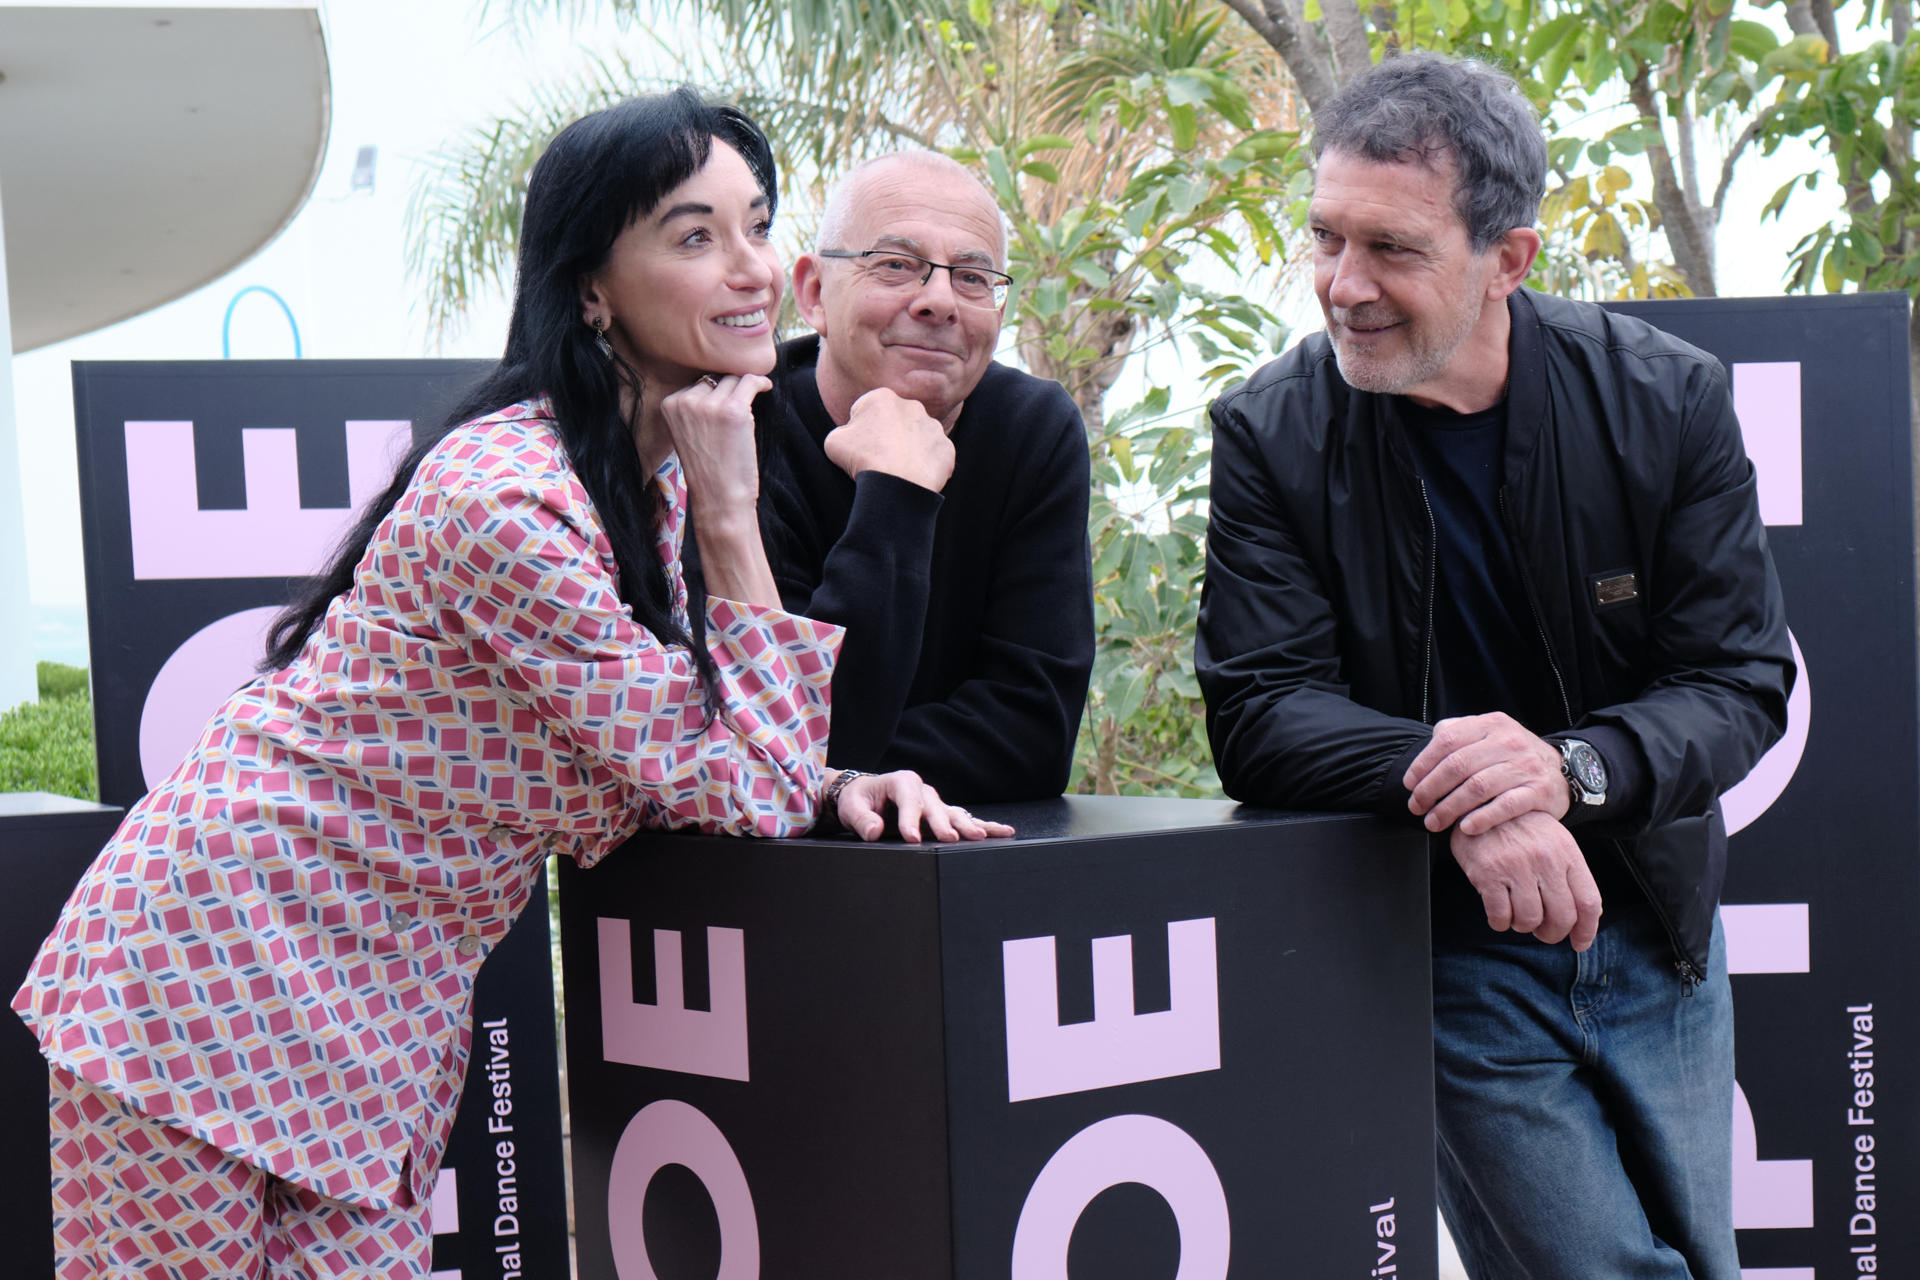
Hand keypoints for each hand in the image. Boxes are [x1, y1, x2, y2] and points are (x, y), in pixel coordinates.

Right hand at [659, 373, 772, 528]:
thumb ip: (696, 408)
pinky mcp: (733, 410)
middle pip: (716, 378)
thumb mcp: (688, 433)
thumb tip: (721, 380)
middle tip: (737, 415)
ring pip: (734, 380)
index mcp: (669, 405)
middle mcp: (686, 401)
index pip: (698, 382)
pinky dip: (760, 382)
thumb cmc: (709, 471)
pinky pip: (750, 381)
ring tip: (748, 411)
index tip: (724, 407)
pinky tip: (765, 387)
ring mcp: (709, 405)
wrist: (719, 499)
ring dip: (745, 391)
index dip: (716, 393)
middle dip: (730, 392)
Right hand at [823, 387, 954, 491]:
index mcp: (883, 398)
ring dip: (909, 448)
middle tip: (879, 458)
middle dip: (888, 435)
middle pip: (896, 420)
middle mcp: (912, 406)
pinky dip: (926, 465)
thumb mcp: (834, 440)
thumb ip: (843, 430)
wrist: (895, 485)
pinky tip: (914, 475)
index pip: (868, 410)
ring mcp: (933, 427)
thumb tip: (853, 433)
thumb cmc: (862, 460)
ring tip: (898, 468)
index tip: (861, 446)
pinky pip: (934, 455)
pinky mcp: (946, 448)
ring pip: (918, 436)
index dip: (861, 429)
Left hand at [833, 769, 1013, 842]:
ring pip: (954, 813)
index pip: (908, 800)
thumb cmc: (859, 800)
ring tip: (980, 836)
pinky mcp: (943, 815)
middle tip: (949, 838)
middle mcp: (923, 790)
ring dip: (967, 825)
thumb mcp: (852, 807)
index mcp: (901, 781)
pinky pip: (965, 820)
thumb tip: (873, 832)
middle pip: (935, 807)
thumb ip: (861, 819)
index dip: (910, 819)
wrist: (867, 797)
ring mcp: (936, 802)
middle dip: (942, 823)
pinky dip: (984, 826)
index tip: (911, 838)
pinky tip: (1003, 832)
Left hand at [1405, 712, 1568, 834]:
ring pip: (1478, 787)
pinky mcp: (1540, 791)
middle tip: (1416, 808)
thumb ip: (1460, 734)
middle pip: (1458, 765)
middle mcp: (1509, 741)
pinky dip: (1482, 818)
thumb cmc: (1514, 757)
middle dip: (1430, 790)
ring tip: (1434, 823)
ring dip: (1449, 808)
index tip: (1409, 785)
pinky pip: (1506, 806)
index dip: (1423, 764)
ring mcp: (1526, 766)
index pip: (1447, 740)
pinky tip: (1465, 828)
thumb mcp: (1490, 734)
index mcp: (1491, 724)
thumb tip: (1430, 745)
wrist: (1564, 771)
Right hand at [1449, 810, 1601, 950]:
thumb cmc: (1521, 827)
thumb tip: (1585, 916)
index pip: (1588, 902)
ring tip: (1516, 916)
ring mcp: (1516, 866)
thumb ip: (1570, 874)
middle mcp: (1546, 860)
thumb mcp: (1554, 841)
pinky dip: (1500, 922)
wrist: (1482, 802)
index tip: (1579, 943)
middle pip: (1562, 917)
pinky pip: (1500, 915)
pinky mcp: (1488, 873)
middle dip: (1552, 934)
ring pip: (1529, 920)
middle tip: (1542, 932)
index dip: (1586, 930)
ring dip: (1522, 926)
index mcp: (1567, 853)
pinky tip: (1498, 913)